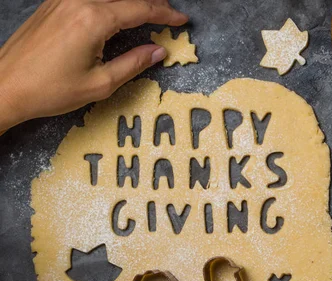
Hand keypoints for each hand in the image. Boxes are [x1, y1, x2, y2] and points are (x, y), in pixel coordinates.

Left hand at [0, 0, 187, 132]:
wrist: (5, 86)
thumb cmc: (49, 89)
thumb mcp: (100, 84)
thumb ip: (133, 64)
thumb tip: (158, 51)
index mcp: (93, 19)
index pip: (141, 9)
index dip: (166, 14)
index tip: (182, 20)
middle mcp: (78, 1)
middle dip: (152, 3)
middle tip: (169, 16)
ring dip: (131, 2)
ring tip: (148, 12)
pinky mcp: (53, 3)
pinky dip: (111, 3)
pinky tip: (118, 12)